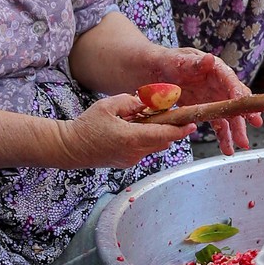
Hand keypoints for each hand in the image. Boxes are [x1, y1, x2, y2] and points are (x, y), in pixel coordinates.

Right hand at [58, 94, 189, 168]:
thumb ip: (131, 102)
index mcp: (131, 138)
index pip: (163, 135)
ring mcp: (131, 159)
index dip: (180, 130)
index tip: (192, 124)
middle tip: (172, 115)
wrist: (71, 148)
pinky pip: (144, 150)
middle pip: (163, 141)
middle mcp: (134, 152)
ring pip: (154, 146)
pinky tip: (134, 129)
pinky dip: (146, 139)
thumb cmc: (87, 125)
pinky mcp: (127, 162)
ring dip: (157, 134)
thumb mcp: (108, 105)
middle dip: (170, 129)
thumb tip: (148, 103)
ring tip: (146, 120)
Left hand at [137, 47, 261, 156]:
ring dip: (235, 131)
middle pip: (235, 101)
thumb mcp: (180, 61)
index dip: (240, 94)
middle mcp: (219, 85)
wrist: (156, 72)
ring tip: (240, 145)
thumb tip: (209, 59)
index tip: (245, 106)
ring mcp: (214, 99)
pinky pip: (217, 124)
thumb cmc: (169, 61)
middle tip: (253, 126)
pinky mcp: (206, 110)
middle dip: (243, 116)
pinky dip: (223, 136)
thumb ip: (194, 63)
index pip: (231, 82)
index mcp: (216, 70)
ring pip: (229, 116)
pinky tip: (227, 148)